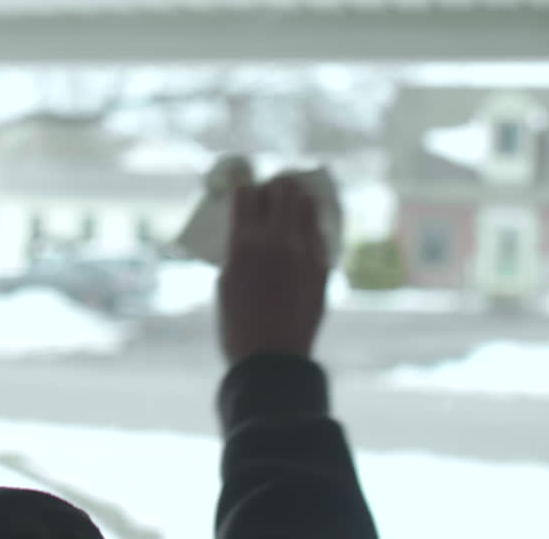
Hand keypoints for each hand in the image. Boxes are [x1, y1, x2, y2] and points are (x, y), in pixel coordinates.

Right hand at [217, 176, 328, 364]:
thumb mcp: (224, 280)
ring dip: (296, 202)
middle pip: (283, 189)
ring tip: (289, 210)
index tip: (243, 191)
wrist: (272, 360)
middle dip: (273, 188)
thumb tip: (245, 225)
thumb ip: (236, 247)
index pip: (247, 191)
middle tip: (269, 196)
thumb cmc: (237, 324)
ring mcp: (305, 252)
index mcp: (245, 243)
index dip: (243, 187)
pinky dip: (308, 228)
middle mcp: (278, 241)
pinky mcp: (323, 267)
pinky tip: (300, 238)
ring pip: (308, 204)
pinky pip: (319, 232)